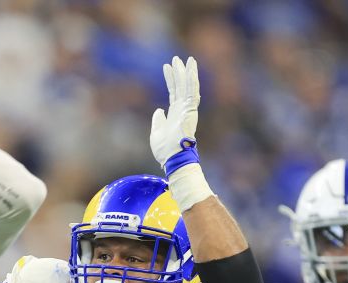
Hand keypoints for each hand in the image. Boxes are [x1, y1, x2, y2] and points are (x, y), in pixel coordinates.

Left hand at [149, 56, 200, 172]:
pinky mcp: (190, 109)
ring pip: (188, 86)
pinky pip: (192, 90)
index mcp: (175, 115)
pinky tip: (191, 66)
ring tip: (185, 59)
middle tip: (176, 58)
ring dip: (187, 72)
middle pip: (181, 87)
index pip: (173, 93)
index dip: (170, 80)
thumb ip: (157, 121)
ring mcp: (187, 109)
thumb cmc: (164, 150)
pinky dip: (192, 78)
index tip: (166, 67)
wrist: (172, 158)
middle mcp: (183, 110)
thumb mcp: (156, 133)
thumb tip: (159, 111)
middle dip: (179, 72)